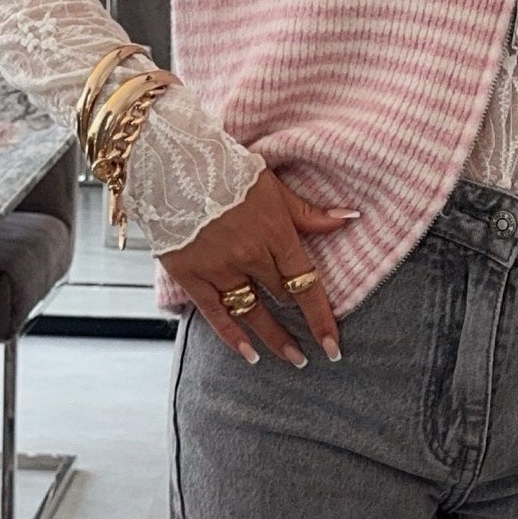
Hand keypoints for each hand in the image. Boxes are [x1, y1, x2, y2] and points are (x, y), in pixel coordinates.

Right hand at [158, 168, 355, 366]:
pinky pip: (217, 315)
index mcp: (274, 231)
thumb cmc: (225, 169)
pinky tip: (250, 356)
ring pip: (254, 313)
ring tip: (293, 359)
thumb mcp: (272, 185)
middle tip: (311, 347)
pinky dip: (234, 338)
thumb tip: (348, 218)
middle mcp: (250, 254)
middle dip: (298, 322)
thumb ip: (308, 212)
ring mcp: (220, 267)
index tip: (333, 347)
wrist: (169, 160)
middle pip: (281, 297)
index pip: (306, 284)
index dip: (321, 319)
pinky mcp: (192, 275)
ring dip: (275, 339)